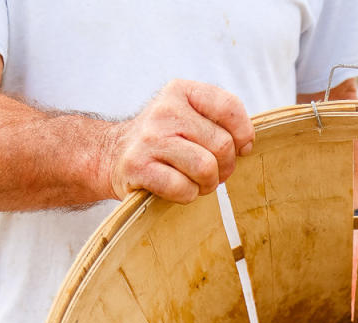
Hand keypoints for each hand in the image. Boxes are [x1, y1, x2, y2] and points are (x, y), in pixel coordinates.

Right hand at [102, 80, 253, 203]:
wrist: (111, 154)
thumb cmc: (162, 140)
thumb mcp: (188, 116)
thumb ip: (219, 122)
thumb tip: (247, 145)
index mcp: (181, 91)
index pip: (230, 107)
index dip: (243, 134)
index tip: (239, 148)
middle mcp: (165, 110)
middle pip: (222, 145)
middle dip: (224, 167)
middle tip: (211, 172)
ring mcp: (150, 138)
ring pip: (205, 167)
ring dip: (207, 184)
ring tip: (196, 181)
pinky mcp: (138, 166)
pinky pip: (182, 188)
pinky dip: (187, 195)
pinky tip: (176, 188)